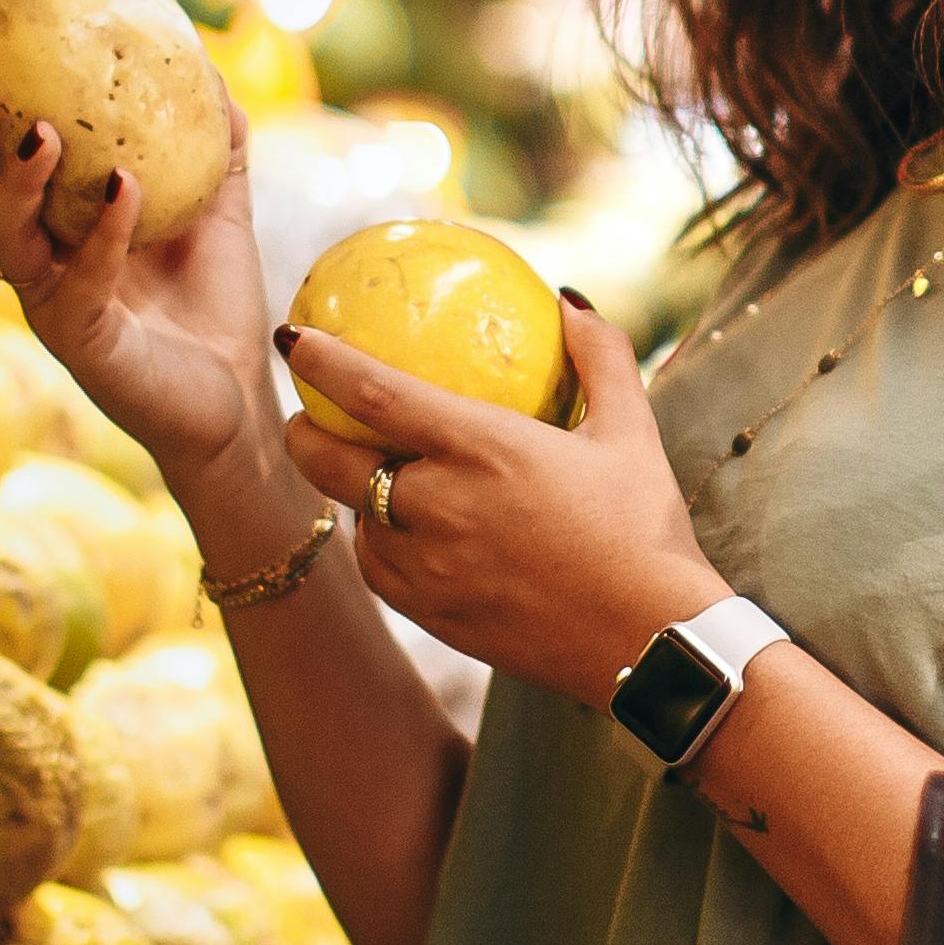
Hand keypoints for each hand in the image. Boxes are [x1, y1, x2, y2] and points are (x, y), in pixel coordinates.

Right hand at [0, 65, 290, 552]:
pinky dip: (104, 231)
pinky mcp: (81, 341)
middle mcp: (36, 262)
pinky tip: (125, 188)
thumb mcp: (218, 212)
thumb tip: (210, 70)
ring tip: (42, 129)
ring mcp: (51, 303)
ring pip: (6, 236)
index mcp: (51, 225)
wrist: (236, 402)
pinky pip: (82, 278)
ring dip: (18, 179)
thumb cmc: (213, 309)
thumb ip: (213, 147)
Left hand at [278, 303, 725, 708]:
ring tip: (368, 475)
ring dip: (354, 492)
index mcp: (482, 448)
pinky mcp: (428, 614)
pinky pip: (380, 567)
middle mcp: (439, 505)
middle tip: (307, 414)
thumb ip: (601, 358)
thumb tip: (570, 300)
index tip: (293, 338)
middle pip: (328, 461)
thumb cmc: (644, 532)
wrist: (650, 645)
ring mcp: (426, 567)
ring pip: (356, 518)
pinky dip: (382, 543)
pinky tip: (406, 534)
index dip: (322, 361)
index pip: (374, 392)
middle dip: (302, 431)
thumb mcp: (631, 433)